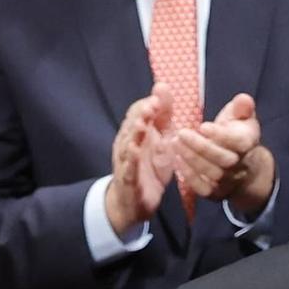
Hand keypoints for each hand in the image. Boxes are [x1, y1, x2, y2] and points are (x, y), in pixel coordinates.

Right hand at [105, 86, 175, 235]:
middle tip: (153, 105)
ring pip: (126, 144)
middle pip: (131, 125)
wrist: (135, 203)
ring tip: (143, 124)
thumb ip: (163, 115)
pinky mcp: (128, 180)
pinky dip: (130, 160)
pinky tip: (134, 152)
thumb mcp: (161, 139)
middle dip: (142, 114)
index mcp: (137, 133)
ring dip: (134, 133)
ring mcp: (125, 162)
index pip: (137, 112)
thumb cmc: (149, 167)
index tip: (160, 97)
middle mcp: (128, 144)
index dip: (148, 104)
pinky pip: (127, 168)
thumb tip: (162, 85)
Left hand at [173, 93, 275, 214]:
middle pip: (222, 159)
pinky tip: (177, 161)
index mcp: (247, 145)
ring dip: (192, 159)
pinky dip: (190, 177)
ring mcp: (227, 181)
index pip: (237, 142)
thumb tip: (243, 99)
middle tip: (181, 133)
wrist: (244, 169)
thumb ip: (242, 108)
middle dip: (201, 146)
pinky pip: (203, 188)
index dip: (220, 135)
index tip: (202, 126)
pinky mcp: (215, 193)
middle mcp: (239, 165)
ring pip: (212, 173)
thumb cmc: (237, 137)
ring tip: (174, 144)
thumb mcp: (242, 119)